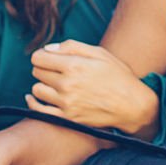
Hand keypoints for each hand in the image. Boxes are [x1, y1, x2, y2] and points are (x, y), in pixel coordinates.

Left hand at [28, 40, 157, 133]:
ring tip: (56, 84)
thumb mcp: (99, 53)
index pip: (38, 58)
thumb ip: (72, 46)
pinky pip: (38, 110)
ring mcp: (66, 103)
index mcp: (74, 65)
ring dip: (43, 85)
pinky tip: (33, 97)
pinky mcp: (67, 118)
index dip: (42, 55)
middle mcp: (67, 84)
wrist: (131, 105)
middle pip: (37, 72)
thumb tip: (48, 49)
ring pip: (37, 89)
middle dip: (44, 68)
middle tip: (57, 70)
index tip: (49, 58)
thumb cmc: (117, 75)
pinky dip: (33, 102)